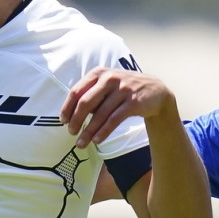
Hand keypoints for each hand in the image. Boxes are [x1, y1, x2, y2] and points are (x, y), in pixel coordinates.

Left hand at [61, 68, 176, 149]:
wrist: (155, 91)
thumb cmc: (124, 90)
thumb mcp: (107, 85)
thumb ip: (90, 95)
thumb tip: (70, 115)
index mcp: (99, 73)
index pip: (76, 91)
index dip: (67, 108)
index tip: (63, 121)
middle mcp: (109, 78)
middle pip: (85, 102)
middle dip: (75, 120)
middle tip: (71, 133)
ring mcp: (122, 89)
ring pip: (99, 114)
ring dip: (88, 131)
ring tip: (81, 144)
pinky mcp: (133, 102)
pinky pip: (114, 120)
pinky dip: (103, 132)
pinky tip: (96, 140)